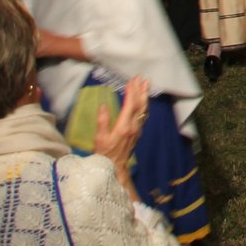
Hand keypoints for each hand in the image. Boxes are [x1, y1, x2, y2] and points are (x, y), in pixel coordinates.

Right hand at [93, 77, 149, 199]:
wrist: (115, 167)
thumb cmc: (104, 154)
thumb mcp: (100, 139)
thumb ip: (102, 122)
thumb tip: (103, 106)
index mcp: (124, 126)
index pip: (130, 105)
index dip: (131, 92)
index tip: (131, 81)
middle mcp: (134, 126)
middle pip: (139, 105)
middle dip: (140, 90)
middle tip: (141, 78)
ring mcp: (137, 129)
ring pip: (143, 109)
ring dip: (144, 95)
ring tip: (146, 84)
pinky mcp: (138, 132)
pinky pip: (142, 114)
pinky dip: (143, 104)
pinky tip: (143, 100)